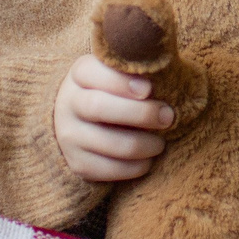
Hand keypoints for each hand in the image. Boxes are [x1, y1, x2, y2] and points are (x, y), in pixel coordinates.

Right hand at [53, 53, 173, 183]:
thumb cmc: (117, 91)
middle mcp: (68, 103)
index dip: (120, 81)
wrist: (85, 122)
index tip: (148, 88)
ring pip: (109, 143)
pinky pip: (108, 170)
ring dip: (143, 145)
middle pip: (98, 107)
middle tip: (168, 117)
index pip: (91, 71)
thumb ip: (139, 69)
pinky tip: (147, 159)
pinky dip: (134, 167)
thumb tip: (170, 73)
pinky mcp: (77, 164)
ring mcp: (69, 135)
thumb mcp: (121, 72)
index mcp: (80, 74)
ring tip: (160, 143)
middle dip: (140, 113)